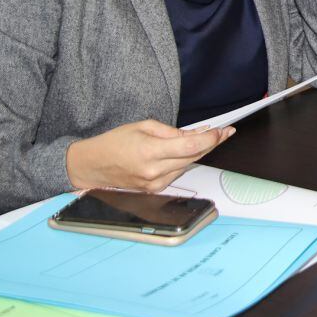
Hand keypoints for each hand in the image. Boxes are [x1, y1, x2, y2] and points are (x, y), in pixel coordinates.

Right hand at [66, 120, 234, 191]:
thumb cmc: (114, 143)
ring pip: (187, 166)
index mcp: (150, 152)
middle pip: (193, 157)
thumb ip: (171, 132)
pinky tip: (186, 152)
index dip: (210, 139)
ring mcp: (155, 184)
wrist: (92, 166)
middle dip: (211, 144)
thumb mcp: (143, 126)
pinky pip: (177, 173)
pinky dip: (184, 162)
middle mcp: (154, 172)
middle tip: (224, 132)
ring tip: (208, 138)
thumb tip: (196, 134)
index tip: (223, 131)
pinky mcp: (154, 190)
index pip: (190, 146)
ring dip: (198, 152)